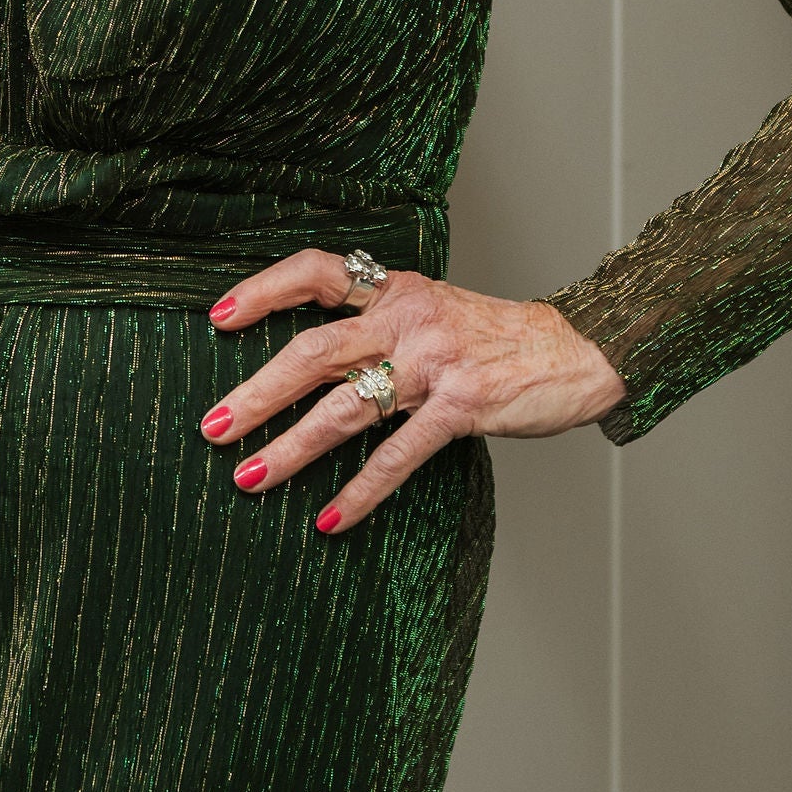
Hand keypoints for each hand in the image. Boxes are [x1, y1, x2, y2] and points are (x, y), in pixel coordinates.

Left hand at [202, 249, 624, 534]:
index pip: (316, 273)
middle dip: (257, 391)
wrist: (578, 350)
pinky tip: (331, 518)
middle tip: (212, 426)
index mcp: (396, 290)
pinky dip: (362, 491)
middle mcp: (409, 319)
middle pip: (314, 351)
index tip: (218, 319)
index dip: (263, 291)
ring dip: (291, 447)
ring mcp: (435, 362)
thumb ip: (379, 327)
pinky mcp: (462, 406)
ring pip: (345, 407)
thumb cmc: (499, 337)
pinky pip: (398, 455)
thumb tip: (311, 366)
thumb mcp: (435, 312)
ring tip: (249, 477)